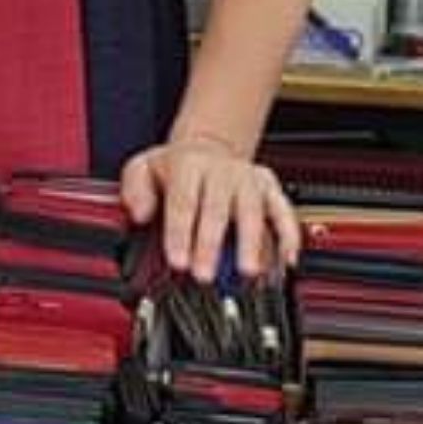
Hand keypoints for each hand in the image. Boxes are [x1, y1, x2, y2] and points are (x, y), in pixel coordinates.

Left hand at [120, 136, 298, 280]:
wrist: (208, 149)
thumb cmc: (176, 168)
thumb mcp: (143, 168)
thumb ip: (134, 190)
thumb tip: (140, 213)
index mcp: (189, 165)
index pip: (183, 201)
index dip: (180, 233)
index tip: (178, 261)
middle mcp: (222, 171)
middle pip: (217, 209)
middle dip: (210, 244)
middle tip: (204, 275)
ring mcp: (249, 180)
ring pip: (253, 211)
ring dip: (251, 243)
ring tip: (248, 272)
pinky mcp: (270, 189)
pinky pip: (283, 212)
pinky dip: (288, 236)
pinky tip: (285, 260)